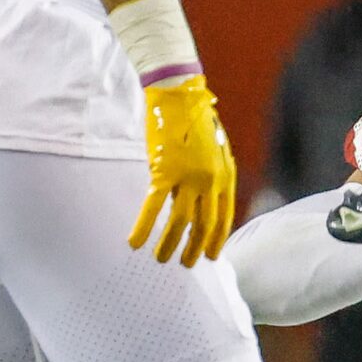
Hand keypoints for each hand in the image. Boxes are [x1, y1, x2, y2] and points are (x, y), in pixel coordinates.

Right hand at [129, 79, 236, 265]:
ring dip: (170, 244)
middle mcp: (210, 181)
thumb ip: (210, 178)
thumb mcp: (214, 152)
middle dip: (194, 248)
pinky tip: (135, 242)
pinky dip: (144, 227)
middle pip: (204, 224)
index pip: (224, 218)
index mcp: (226, 177)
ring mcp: (187, 178)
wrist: (179, 97)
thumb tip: (196, 202)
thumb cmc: (195, 121)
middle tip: (187, 264)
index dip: (216, 239)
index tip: (211, 256)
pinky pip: (153, 207)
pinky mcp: (163, 172)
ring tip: (162, 260)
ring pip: (180, 221)